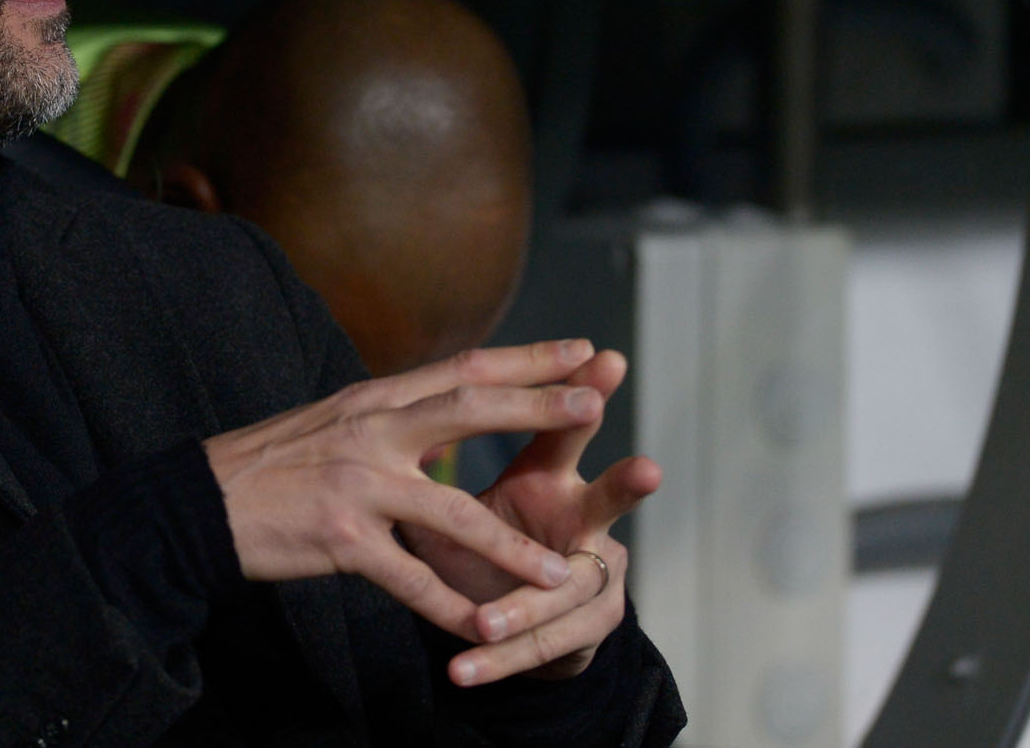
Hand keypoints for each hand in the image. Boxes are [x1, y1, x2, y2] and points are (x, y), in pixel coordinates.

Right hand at [204, 340, 604, 640]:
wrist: (201, 502)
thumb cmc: (271, 464)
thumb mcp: (332, 420)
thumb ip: (389, 417)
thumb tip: (439, 406)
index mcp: (373, 399)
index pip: (462, 368)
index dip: (525, 359)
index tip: (579, 350)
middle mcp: (371, 431)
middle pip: (468, 408)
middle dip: (537, 406)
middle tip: (595, 403)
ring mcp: (357, 485)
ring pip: (453, 512)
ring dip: (514, 546)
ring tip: (567, 570)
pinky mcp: (342, 540)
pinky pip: (411, 580)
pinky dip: (451, 608)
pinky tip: (487, 629)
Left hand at [404, 347, 661, 686]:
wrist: (508, 617)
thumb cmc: (480, 539)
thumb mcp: (454, 500)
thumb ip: (432, 465)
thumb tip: (381, 412)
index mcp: (551, 476)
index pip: (564, 430)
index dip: (582, 394)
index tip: (603, 357)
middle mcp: (585, 518)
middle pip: (609, 499)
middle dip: (627, 485)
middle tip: (648, 469)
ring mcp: (596, 574)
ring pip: (567, 590)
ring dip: (523, 607)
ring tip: (483, 621)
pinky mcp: (588, 628)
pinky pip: (546, 647)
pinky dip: (498, 660)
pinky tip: (461, 671)